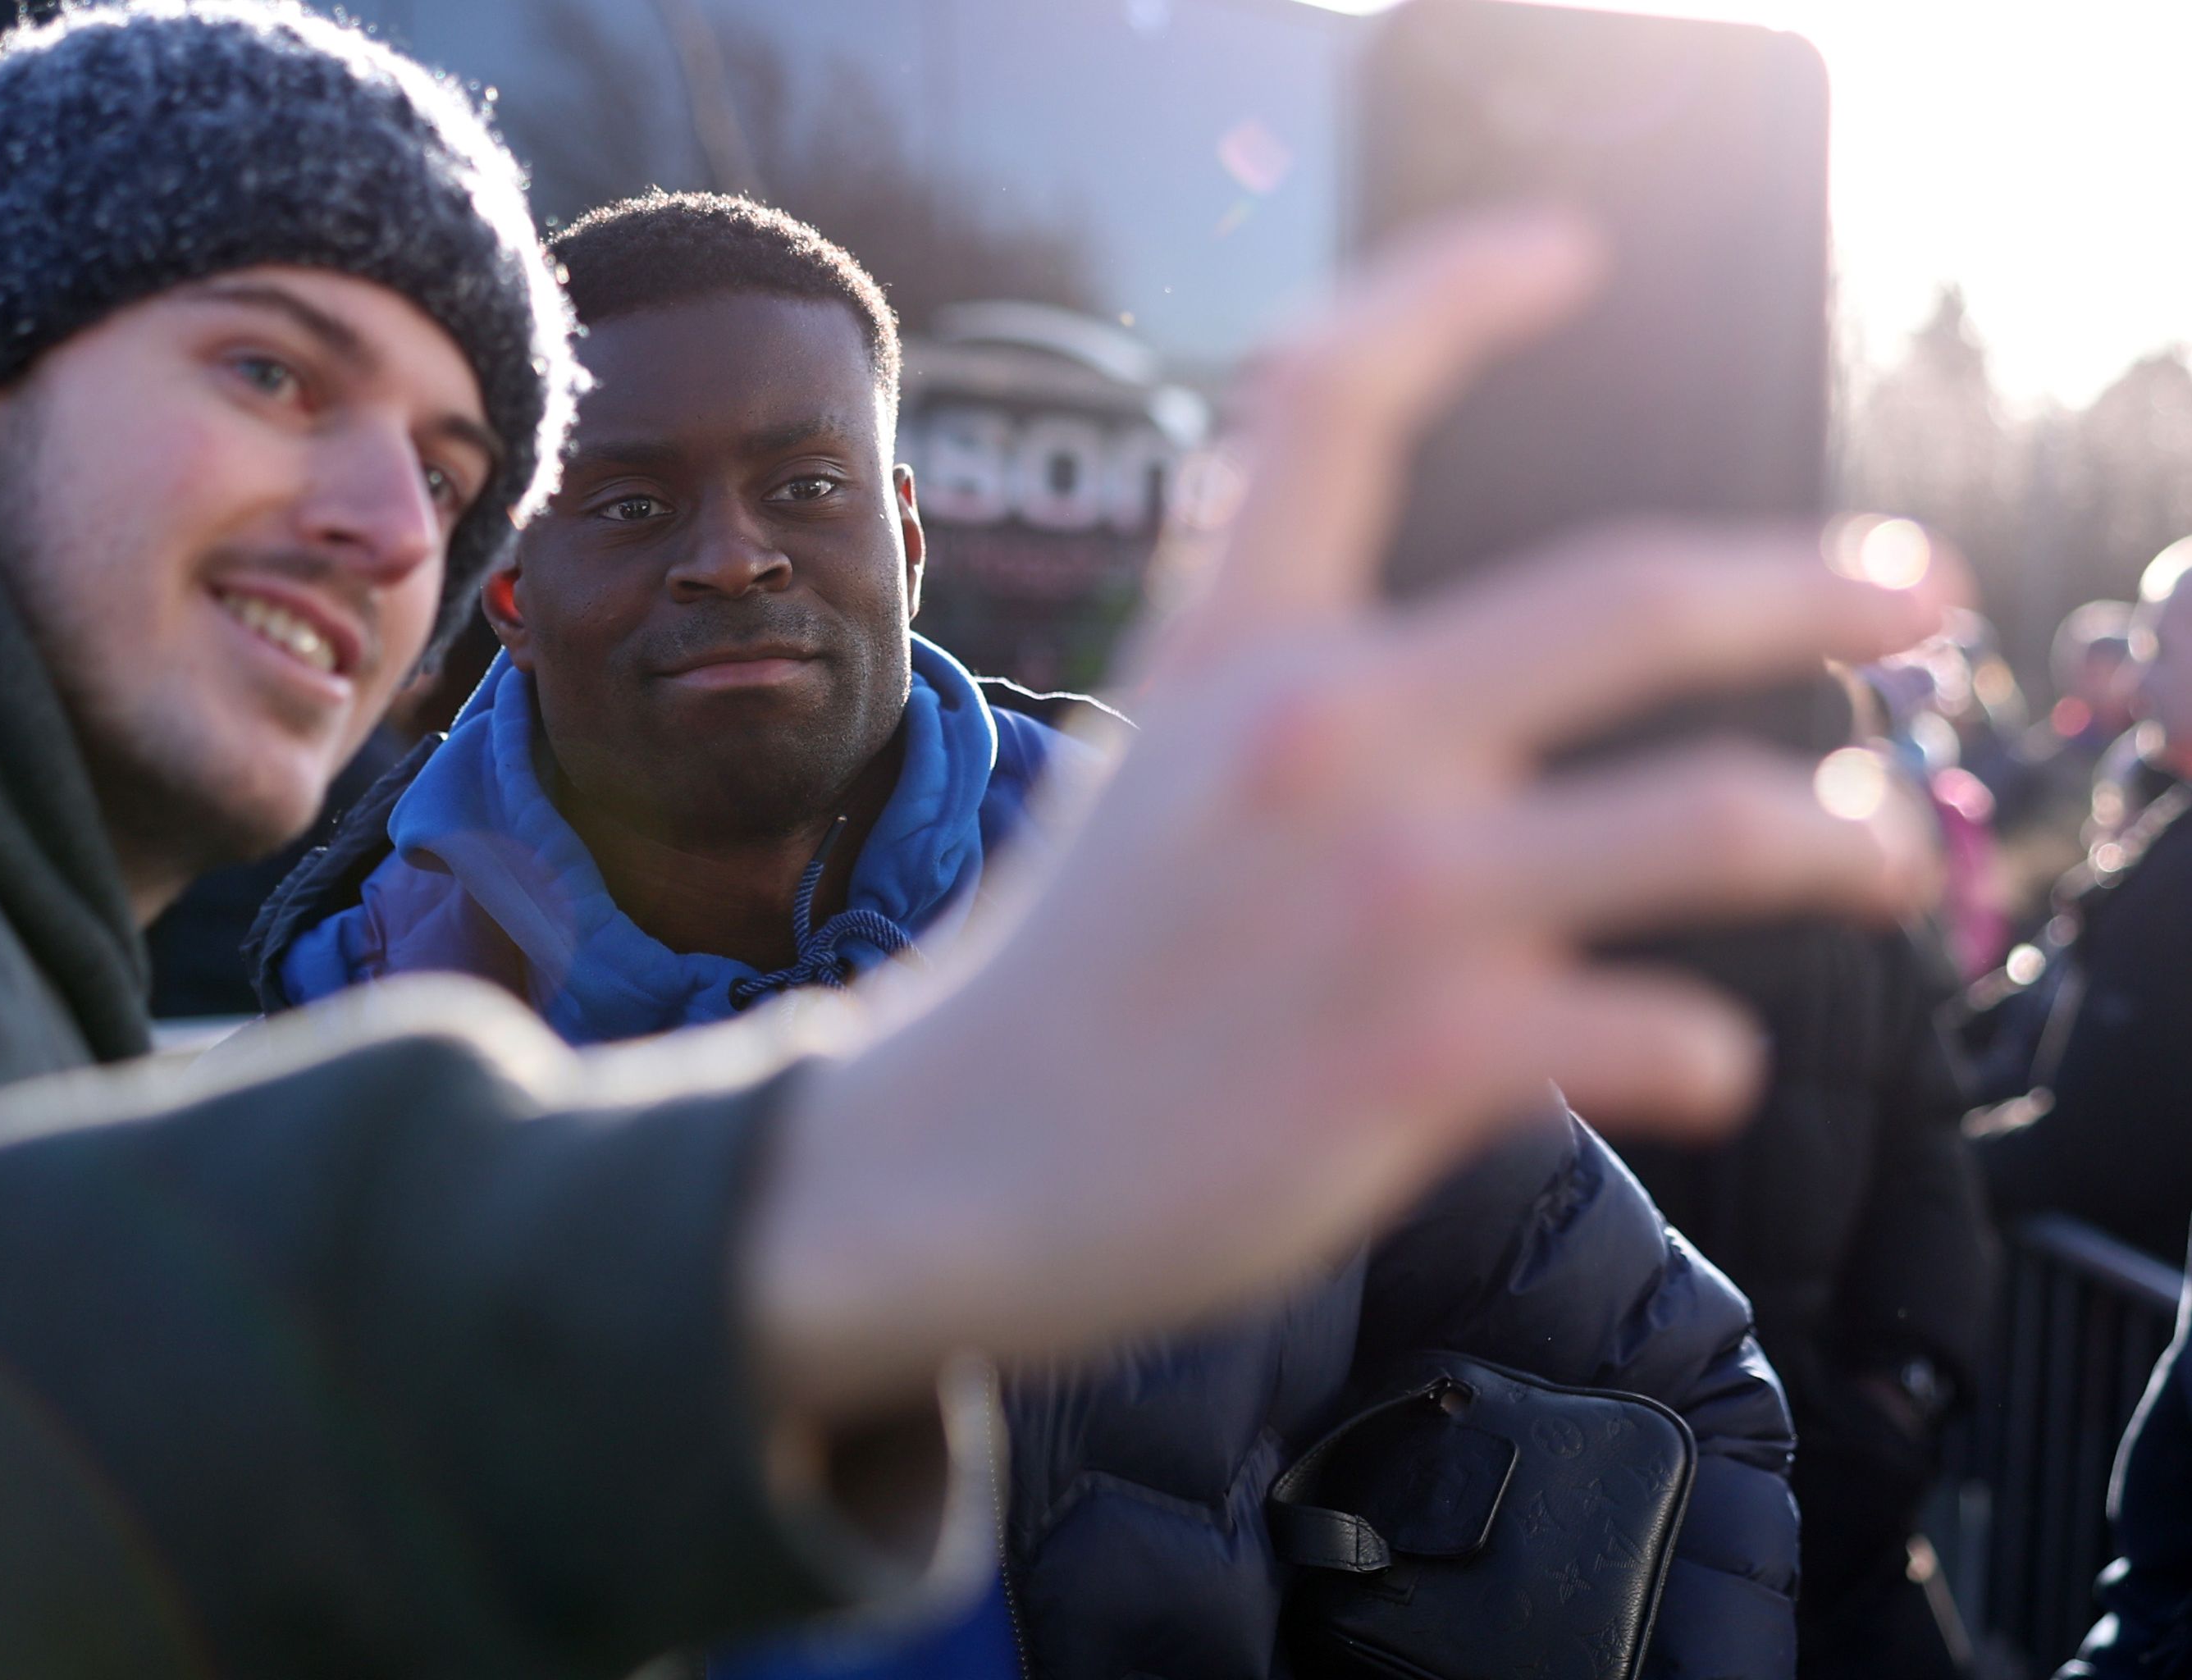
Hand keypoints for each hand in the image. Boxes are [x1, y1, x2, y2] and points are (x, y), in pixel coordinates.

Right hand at [744, 210, 1946, 1420]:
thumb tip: (1457, 669)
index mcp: (1233, 655)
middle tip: (1916, 589)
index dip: (1452, 293)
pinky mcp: (1425, 1059)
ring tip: (1874, 860)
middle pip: (1627, 594)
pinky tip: (1695, 1061)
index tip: (1560, 251)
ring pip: (1712, 818)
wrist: (952, 1168)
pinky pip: (1662, 1034)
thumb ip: (1279, 683)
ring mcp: (1383, 898)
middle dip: (1812, 584)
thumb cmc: (1065, 975)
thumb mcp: (1142, 767)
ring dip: (1838, 841)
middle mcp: (1319, 741)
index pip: (1329, 400)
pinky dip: (1703, 1052)